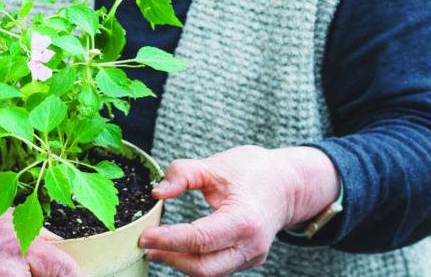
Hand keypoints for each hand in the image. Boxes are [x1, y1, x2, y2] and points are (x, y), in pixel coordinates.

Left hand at [138, 145, 339, 275]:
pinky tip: (175, 248)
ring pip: (211, 272)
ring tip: (154, 247)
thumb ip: (183, 174)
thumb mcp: (214, 165)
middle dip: (171, 259)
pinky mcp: (248, 259)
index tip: (144, 236)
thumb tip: (156, 193)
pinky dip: (194, 261)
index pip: (201, 240)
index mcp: (244, 220)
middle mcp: (251, 246)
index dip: (169, 240)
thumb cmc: (250, 170)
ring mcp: (252, 257)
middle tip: (144, 245)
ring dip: (180, 263)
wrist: (286, 183)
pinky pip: (218, 267)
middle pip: (205, 267)